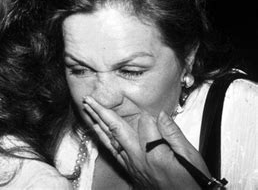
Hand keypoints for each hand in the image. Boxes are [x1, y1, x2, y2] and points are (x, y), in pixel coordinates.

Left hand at [83, 96, 210, 189]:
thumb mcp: (190, 157)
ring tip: (87, 110)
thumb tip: (161, 114)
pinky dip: (103, 139)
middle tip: (88, 99)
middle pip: (117, 130)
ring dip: (97, 123)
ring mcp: (132, 166)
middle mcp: (139, 159)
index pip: (145, 123)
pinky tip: (98, 131)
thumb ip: (173, 134)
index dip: (150, 116)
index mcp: (155, 153)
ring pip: (110, 140)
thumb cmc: (192, 182)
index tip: (158, 116)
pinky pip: (112, 152)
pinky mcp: (130, 171)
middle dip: (101, 112)